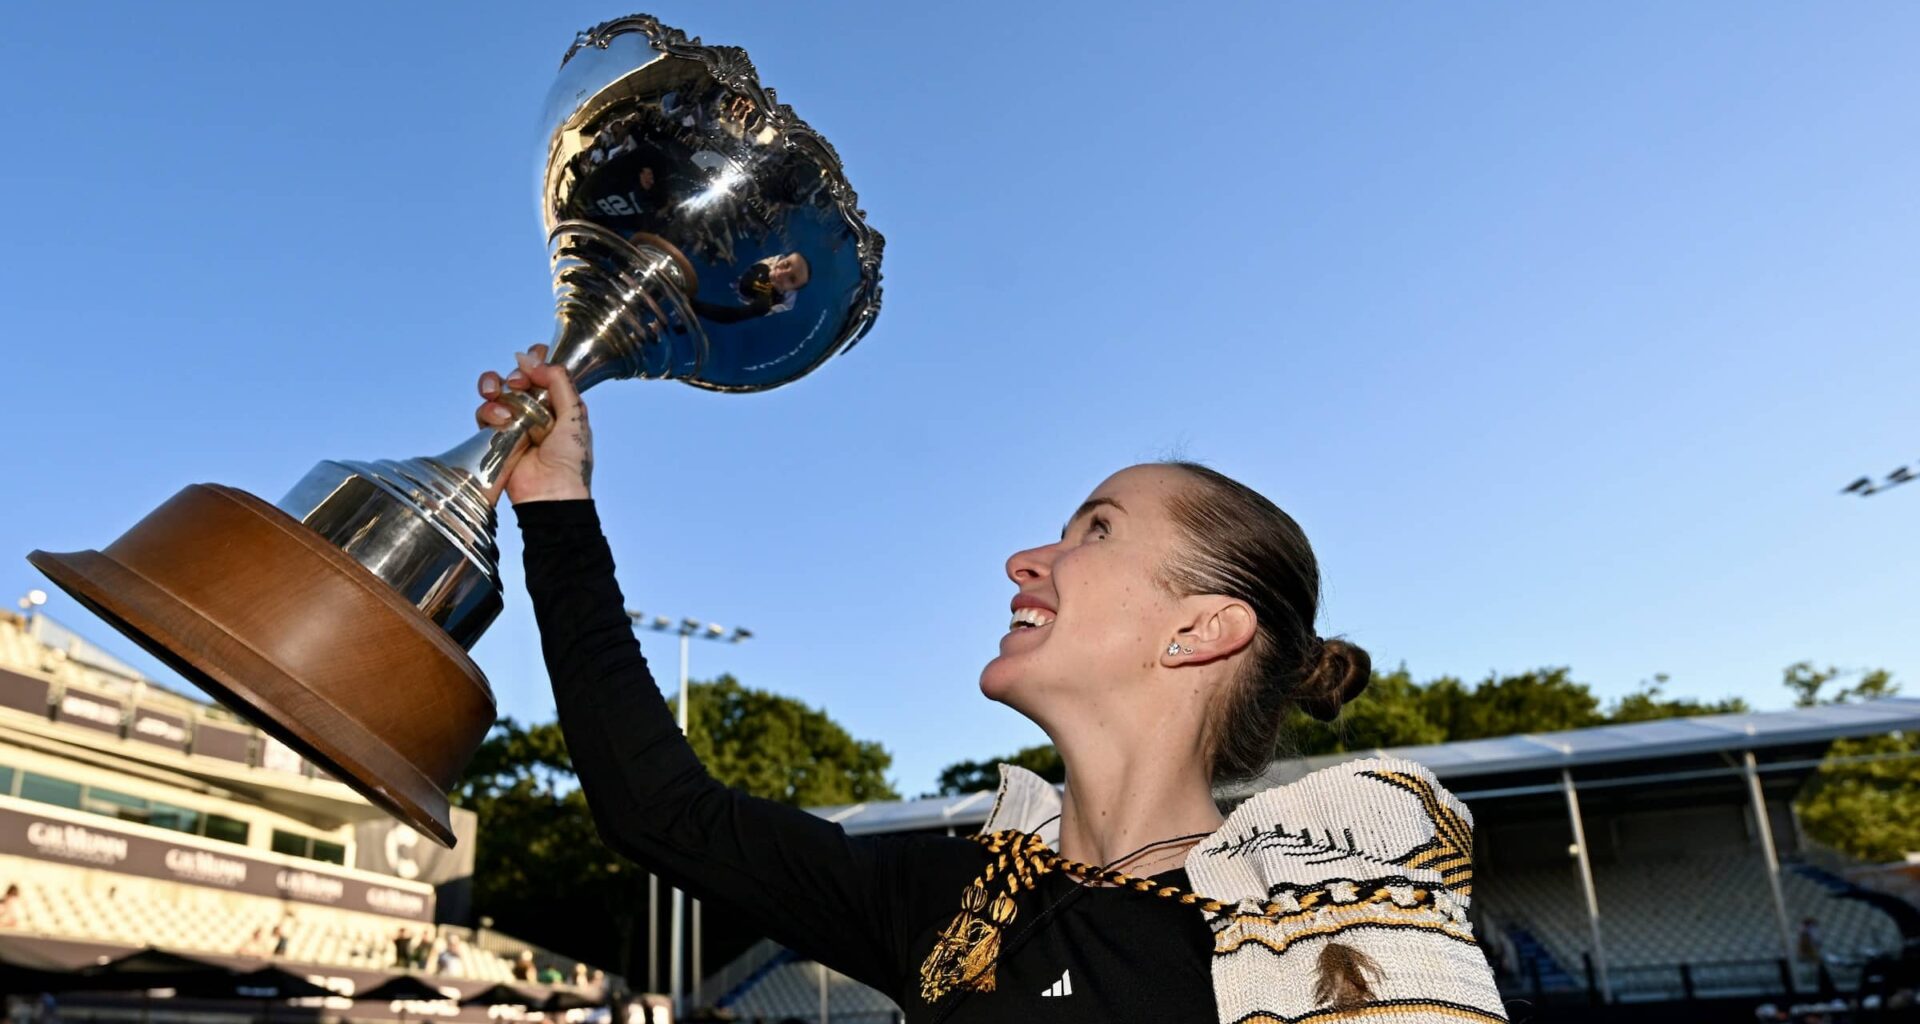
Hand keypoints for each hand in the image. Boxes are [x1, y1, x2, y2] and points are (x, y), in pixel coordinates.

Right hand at [475, 343, 593, 504]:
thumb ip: (559, 382)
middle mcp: (536, 410)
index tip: (531, 363)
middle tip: (517, 383)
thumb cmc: (570, 460)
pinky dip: (489, 411)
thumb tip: (531, 359)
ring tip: (498, 396)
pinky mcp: (497, 437)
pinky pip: (485, 413)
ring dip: (494, 388)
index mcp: (559, 403)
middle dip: (514, 374)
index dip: (535, 362)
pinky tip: (500, 420)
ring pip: (496, 392)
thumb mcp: (575, 415)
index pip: (543, 371)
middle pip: (516, 377)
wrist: (551, 493)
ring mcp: (515, 423)